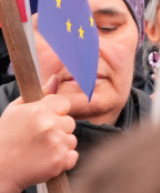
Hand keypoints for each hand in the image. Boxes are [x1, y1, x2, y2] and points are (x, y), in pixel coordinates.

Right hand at [0, 76, 77, 192]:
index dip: (55, 113)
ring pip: (71, 140)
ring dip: (60, 145)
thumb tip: (56, 78)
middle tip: (38, 139)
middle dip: (58, 129)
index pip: (64, 104)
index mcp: (38, 110)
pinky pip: (73, 156)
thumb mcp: (15, 111)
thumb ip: (39, 93)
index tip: (44, 121)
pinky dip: (63, 160)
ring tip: (39, 151)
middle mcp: (49, 125)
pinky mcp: (59, 161)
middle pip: (70, 122)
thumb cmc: (5, 139)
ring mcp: (55, 144)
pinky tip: (45, 161)